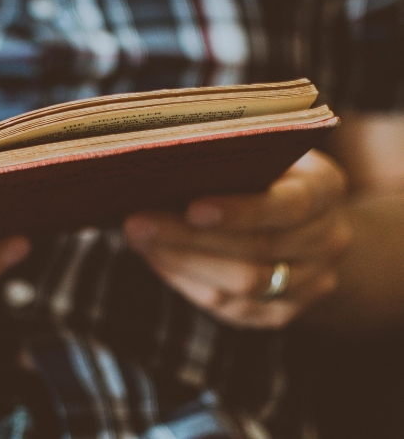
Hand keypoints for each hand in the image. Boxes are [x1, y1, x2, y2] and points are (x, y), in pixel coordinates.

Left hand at [123, 150, 351, 328]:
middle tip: (136, 223)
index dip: (240, 211)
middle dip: (188, 238)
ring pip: (240, 286)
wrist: (301, 221)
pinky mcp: (282, 314)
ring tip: (138, 239)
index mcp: (326, 190)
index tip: (191, 208)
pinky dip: (187, 283)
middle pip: (256, 251)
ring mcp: (311, 283)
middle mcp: (328, 240)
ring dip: (181, 262)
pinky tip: (157, 258)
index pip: (288, 206)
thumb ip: (224, 156)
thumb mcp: (258, 151)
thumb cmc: (262, 170)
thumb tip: (158, 162)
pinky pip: (230, 308)